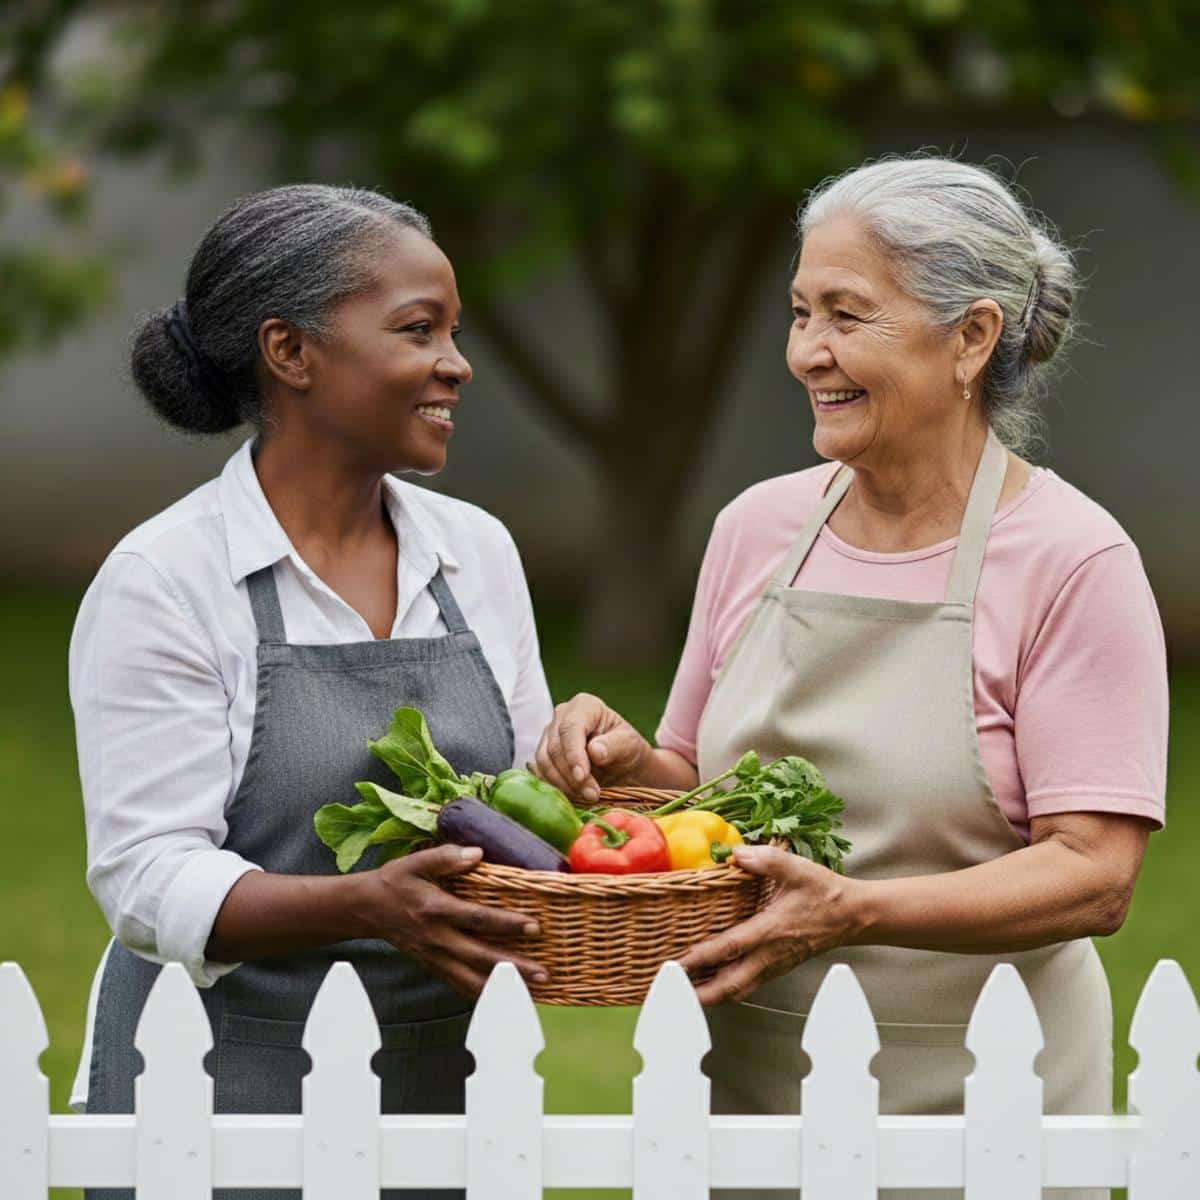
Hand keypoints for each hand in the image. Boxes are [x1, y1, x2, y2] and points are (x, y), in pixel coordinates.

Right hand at [358, 844, 548, 996]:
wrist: (367, 909)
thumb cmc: (396, 881)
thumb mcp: (416, 862)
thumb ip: (446, 858)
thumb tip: (478, 854)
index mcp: (435, 909)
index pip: (477, 919)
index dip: (506, 924)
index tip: (534, 926)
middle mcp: (437, 938)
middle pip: (480, 957)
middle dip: (513, 967)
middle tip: (543, 973)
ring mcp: (434, 957)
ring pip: (471, 979)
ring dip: (502, 988)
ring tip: (533, 993)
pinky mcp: (432, 966)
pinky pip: (459, 985)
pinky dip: (482, 994)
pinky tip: (504, 999)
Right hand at [533, 692, 651, 802]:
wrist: (622, 765)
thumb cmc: (628, 749)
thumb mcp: (630, 745)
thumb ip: (614, 745)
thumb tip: (595, 750)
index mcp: (584, 705)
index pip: (571, 728)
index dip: (573, 754)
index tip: (582, 776)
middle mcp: (562, 716)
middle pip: (555, 746)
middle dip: (571, 774)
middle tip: (592, 795)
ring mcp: (549, 735)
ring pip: (544, 760)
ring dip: (563, 783)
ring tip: (587, 797)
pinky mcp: (544, 755)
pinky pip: (541, 772)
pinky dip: (556, 786)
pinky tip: (574, 796)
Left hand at [676, 846, 864, 1005]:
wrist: (853, 916)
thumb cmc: (824, 892)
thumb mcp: (796, 868)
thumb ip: (765, 859)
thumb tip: (736, 854)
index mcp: (770, 931)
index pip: (728, 949)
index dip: (700, 959)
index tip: (676, 965)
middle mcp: (769, 955)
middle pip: (728, 986)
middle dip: (698, 994)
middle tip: (670, 992)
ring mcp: (774, 965)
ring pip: (737, 990)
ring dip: (709, 995)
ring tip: (682, 993)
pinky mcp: (778, 967)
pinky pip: (747, 985)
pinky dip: (725, 989)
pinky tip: (711, 982)